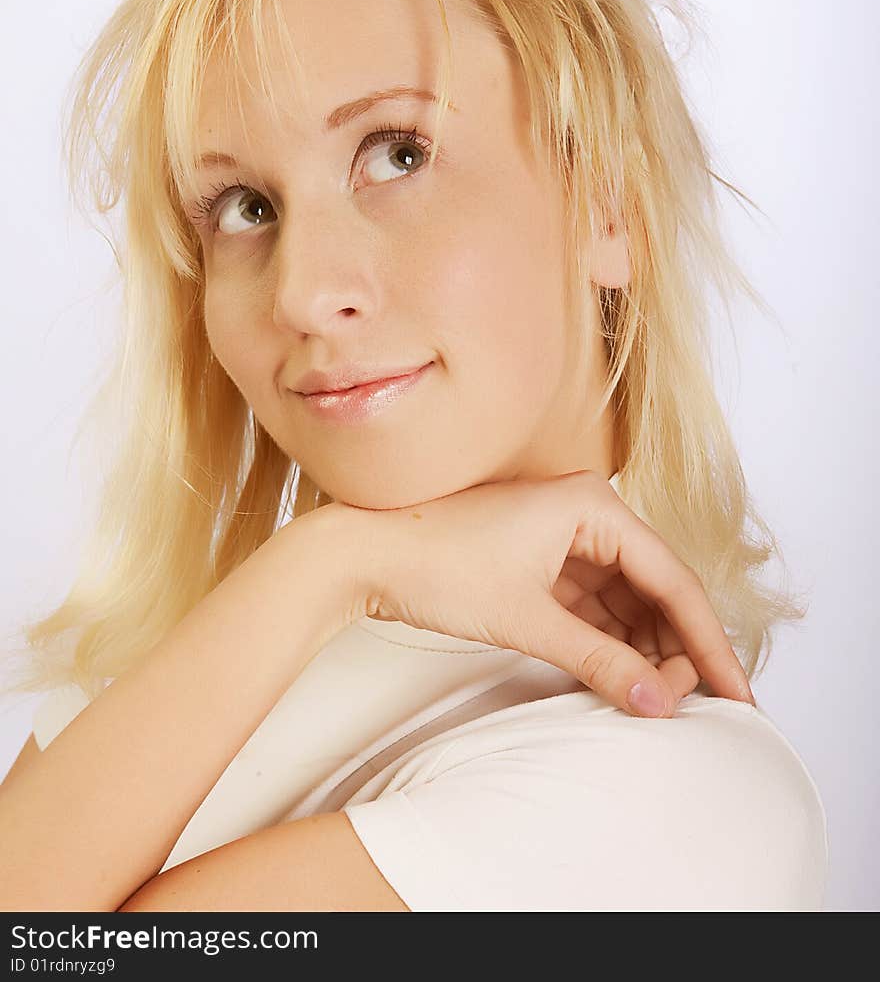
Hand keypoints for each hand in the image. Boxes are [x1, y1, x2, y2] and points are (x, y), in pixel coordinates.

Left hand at [320, 469, 754, 718]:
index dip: (708, 640)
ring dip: (644, 647)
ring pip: (626, 599)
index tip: (736, 691)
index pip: (672, 578)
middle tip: (698, 705)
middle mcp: (586, 512)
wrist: (361, 555)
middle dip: (677, 647)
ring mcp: (563, 537)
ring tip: (661, 699)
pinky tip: (623, 677)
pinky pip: (593, 604)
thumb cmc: (437, 567)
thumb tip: (659, 704)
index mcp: (593, 505)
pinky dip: (609, 641)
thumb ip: (598, 661)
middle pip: (655, 587)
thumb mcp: (527, 620)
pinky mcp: (540, 561)